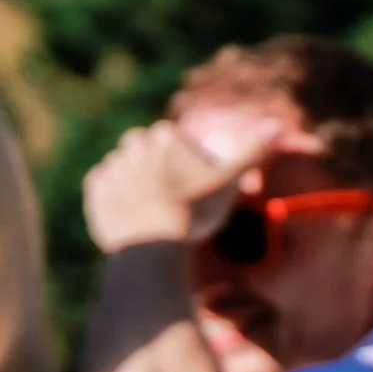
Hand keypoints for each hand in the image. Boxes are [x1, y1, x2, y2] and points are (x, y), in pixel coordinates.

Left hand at [83, 116, 282, 254]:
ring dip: (135, 187)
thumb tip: (278, 124)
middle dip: (156, 173)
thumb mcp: (227, 183)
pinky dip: (115, 202)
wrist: (152, 247)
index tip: (189, 192)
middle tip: (170, 205)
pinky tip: (131, 220)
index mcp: (163, 136)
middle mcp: (132, 145)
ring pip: (125, 172)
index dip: (182, 168)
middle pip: (146, 155)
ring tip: (152, 216)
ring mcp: (112, 168)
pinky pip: (104, 191)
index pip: (171, 144)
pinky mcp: (94, 192)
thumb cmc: (193, 214)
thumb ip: (250, 152)